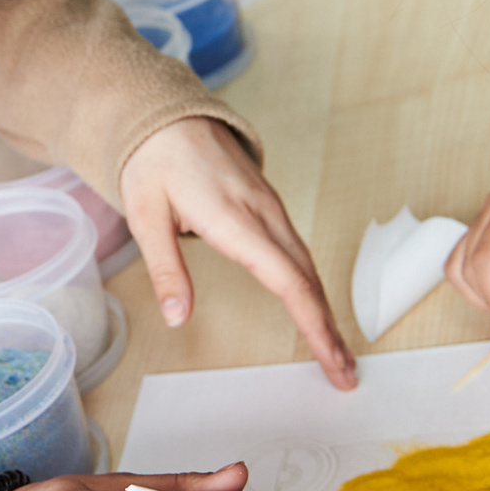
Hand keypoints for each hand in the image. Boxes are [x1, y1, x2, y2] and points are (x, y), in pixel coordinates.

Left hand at [118, 117, 353, 387]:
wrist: (168, 116)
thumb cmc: (153, 163)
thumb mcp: (144, 216)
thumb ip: (166, 269)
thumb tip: (178, 319)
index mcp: (235, 219)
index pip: (287, 280)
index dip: (313, 325)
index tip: (332, 360)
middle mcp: (263, 213)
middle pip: (308, 278)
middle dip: (329, 329)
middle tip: (345, 374)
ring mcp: (271, 208)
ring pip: (308, 264)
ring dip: (325, 310)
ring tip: (336, 353)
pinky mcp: (269, 207)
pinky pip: (298, 251)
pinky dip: (312, 286)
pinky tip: (314, 310)